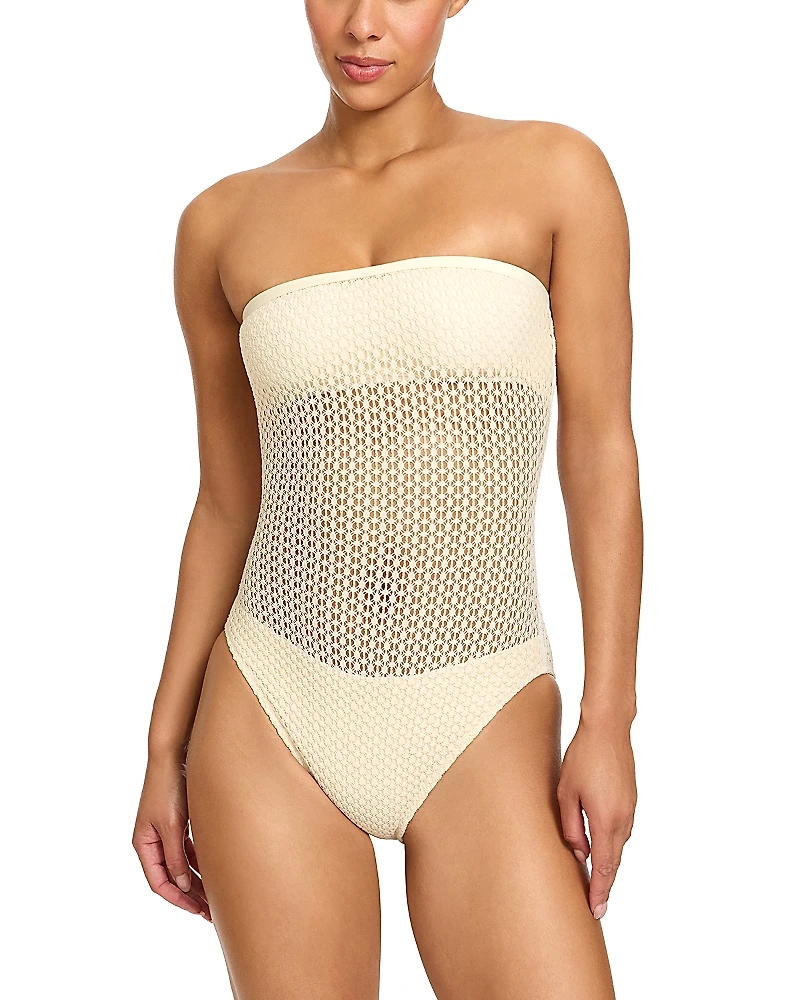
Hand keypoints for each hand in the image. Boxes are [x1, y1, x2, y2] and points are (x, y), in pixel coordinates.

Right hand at [132, 753, 211, 921]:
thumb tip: (183, 886)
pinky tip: (215, 871)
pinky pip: (187, 850)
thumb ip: (175, 857)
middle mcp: (151, 841)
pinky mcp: (177, 822)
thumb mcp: (172, 825)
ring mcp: (164, 832)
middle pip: (171, 877)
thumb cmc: (169, 787)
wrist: (174, 754)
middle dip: (190, 894)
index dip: (178, 899)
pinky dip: (199, 861)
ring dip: (197, 880)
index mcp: (143, 844)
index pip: (159, 883)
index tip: (198, 910)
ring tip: (216, 895)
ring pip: (181, 865)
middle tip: (211, 911)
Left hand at [557, 716, 636, 919]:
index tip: (596, 911)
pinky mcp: (630, 800)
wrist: (608, 729)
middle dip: (605, 883)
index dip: (600, 891)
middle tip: (594, 904)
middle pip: (614, 861)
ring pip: (618, 845)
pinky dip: (612, 843)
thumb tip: (579, 853)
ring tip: (594, 878)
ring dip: (608, 862)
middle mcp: (623, 819)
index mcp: (606, 820)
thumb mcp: (567, 793)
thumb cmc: (583, 757)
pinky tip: (600, 845)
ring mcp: (630, 809)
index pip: (605, 867)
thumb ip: (572, 827)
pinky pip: (621, 830)